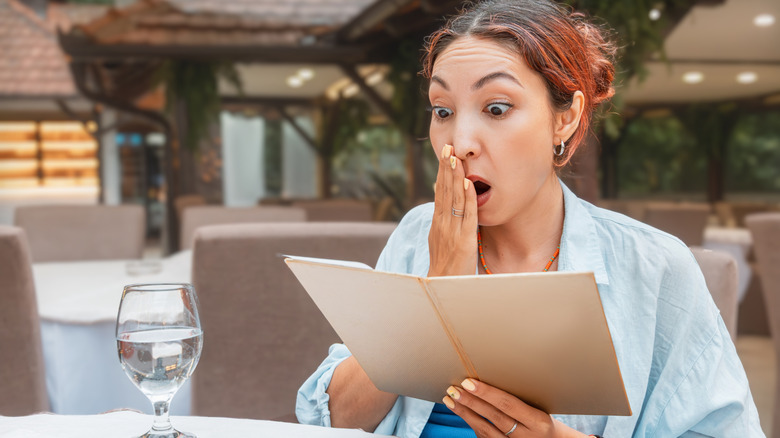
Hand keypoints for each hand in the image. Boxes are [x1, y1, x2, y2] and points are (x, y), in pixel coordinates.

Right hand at [428, 144, 477, 276]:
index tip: (445, 154)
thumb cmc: (444, 267)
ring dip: (455, 177)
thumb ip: (443, 222)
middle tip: (447, 146)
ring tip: (456, 158)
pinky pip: (467, 216)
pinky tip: (467, 184)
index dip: (442, 173)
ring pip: (454, 199)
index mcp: (437, 223)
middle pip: (444, 191)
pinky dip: (467, 199)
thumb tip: (444, 202)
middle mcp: (442, 224)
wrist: (441, 288)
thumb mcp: (440, 240)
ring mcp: (452, 232)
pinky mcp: (464, 241)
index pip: (440, 192)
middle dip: (446, 168)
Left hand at [443, 379, 586, 437]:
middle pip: (494, 417)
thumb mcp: (539, 407)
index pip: (508, 404)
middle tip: (454, 388)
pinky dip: (471, 423)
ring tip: (450, 399)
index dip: (487, 393)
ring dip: (465, 413)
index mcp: (538, 421)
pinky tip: (461, 411)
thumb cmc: (543, 419)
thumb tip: (490, 375)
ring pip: (484, 430)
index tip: (469, 382)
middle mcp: (525, 436)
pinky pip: (483, 437)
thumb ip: (519, 397)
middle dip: (471, 402)